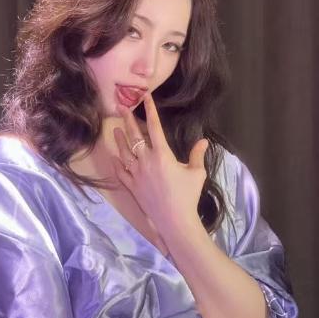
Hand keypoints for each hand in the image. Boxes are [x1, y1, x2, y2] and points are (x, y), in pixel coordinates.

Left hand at [111, 92, 208, 232]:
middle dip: (128, 119)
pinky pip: (121, 172)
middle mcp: (146, 160)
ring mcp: (136, 174)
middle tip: (122, 107)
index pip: (154, 126)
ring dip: (119, 139)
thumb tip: (203, 141)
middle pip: (134, 136)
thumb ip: (197, 155)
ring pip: (124, 152)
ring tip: (116, 129)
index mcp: (162, 154)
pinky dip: (117, 163)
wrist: (174, 220)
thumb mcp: (196, 173)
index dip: (150, 110)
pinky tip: (115, 157)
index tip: (145, 97)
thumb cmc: (188, 196)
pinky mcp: (132, 186)